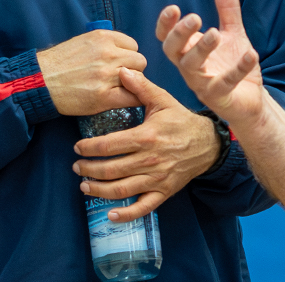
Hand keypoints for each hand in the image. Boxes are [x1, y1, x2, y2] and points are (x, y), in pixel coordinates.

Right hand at [37, 29, 146, 115]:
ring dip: (132, 84)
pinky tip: (122, 100)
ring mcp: (107, 75)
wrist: (38, 82)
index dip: (128, 56)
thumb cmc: (58, 63)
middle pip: (139, 61)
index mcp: (103, 37)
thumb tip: (123, 51)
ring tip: (117, 88)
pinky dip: (131, 100)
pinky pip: (132, 98)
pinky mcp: (103, 96)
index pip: (133, 45)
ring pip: (139, 78)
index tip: (119, 64)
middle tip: (118, 78)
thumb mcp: (82, 42)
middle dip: (132, 69)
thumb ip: (104, 44)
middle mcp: (108, 53)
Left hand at [72, 69, 219, 219]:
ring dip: (99, 190)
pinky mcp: (164, 191)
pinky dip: (126, 214)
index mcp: (147, 137)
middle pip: (111, 169)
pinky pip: (144, 207)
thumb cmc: (181, 121)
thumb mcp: (163, 100)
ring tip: (84, 186)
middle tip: (76, 167)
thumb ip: (141, 87)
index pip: (110, 145)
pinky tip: (111, 215)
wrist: (208, 143)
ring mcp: (157, 178)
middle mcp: (150, 160)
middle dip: (88, 169)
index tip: (78, 147)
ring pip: (122, 189)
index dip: (89, 148)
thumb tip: (122, 70)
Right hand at [158, 0, 265, 127]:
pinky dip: (239, 69)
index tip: (174, 8)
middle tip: (194, 17)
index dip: (165, 24)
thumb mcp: (232, 34)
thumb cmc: (232, 65)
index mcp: (188, 51)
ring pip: (192, 68)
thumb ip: (227, 10)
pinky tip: (252, 54)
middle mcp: (189, 68)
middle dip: (180, 34)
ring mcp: (202, 84)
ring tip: (216, 33)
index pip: (167, 37)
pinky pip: (226, 83)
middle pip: (172, 51)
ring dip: (202, 49)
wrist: (250, 99)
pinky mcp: (220, 97)